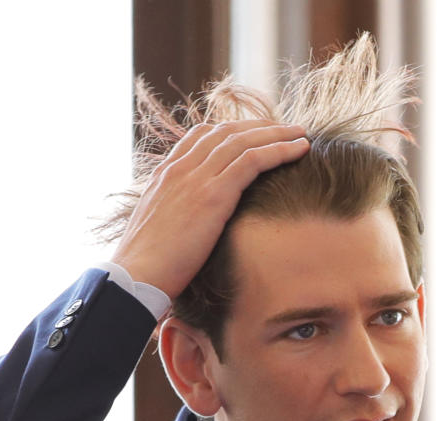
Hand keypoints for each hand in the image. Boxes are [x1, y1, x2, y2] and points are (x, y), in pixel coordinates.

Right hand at [111, 120, 309, 298]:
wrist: (135, 278)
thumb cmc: (147, 266)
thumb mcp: (160, 229)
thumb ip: (177, 214)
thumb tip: (191, 223)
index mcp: (166, 174)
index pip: (202, 135)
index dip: (232, 130)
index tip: (257, 132)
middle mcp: (180, 168)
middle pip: (226, 132)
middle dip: (260, 126)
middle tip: (287, 128)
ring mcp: (195, 178)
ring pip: (243, 141)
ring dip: (277, 134)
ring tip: (301, 134)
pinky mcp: (212, 195)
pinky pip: (252, 161)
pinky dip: (279, 150)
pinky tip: (300, 150)